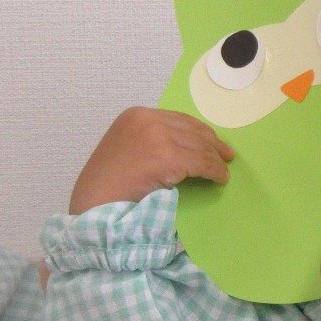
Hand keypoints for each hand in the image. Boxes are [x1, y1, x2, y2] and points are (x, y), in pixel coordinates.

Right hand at [68, 107, 234, 214]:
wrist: (94, 206)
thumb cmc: (108, 185)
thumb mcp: (128, 148)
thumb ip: (152, 140)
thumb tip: (188, 144)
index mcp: (135, 115)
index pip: (178, 119)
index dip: (200, 131)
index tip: (214, 141)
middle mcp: (146, 120)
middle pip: (192, 130)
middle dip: (212, 143)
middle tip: (226, 155)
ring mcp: (157, 137)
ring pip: (200, 147)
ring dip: (216, 160)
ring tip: (223, 171)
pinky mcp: (167, 158)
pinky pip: (202, 163)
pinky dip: (214, 171)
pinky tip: (219, 179)